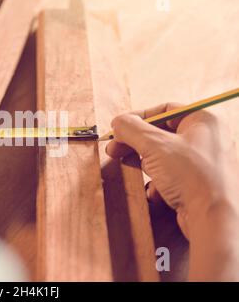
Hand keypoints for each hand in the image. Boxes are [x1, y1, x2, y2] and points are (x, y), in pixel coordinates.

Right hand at [106, 103, 238, 238]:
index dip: (138, 118)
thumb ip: (131, 129)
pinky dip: (157, 183)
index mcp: (203, 121)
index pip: (164, 110)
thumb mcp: (154, 145)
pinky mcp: (197, 183)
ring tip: (134, 170)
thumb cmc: (193, 177)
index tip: (119, 127)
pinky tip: (155, 192)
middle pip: (160, 134)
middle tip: (115, 150)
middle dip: (136, 144)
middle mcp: (205, 139)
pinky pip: (170, 175)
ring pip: (162, 156)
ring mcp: (202, 162)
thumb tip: (118, 122)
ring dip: (145, 165)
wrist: (213, 219)